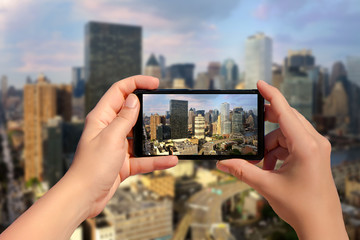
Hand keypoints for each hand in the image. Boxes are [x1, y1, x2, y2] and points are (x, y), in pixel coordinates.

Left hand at [67, 75, 177, 217]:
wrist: (84, 197)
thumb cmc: (91, 167)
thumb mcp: (111, 138)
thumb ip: (124, 118)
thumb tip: (133, 99)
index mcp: (102, 118)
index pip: (119, 91)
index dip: (137, 82)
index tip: (155, 83)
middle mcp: (109, 129)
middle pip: (131, 112)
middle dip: (148, 108)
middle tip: (164, 106)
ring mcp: (117, 146)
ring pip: (139, 136)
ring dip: (154, 136)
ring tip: (170, 134)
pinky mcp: (123, 162)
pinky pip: (143, 157)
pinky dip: (156, 159)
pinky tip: (170, 160)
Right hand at [217, 80, 346, 238]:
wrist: (321, 225)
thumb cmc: (301, 206)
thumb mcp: (267, 185)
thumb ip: (242, 170)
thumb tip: (221, 163)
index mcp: (306, 145)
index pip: (285, 110)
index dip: (270, 94)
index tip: (259, 83)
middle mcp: (314, 142)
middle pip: (286, 119)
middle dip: (266, 123)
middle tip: (249, 123)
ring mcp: (316, 148)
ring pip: (286, 133)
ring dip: (270, 145)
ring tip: (261, 164)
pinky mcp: (314, 155)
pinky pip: (291, 143)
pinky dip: (277, 151)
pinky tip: (270, 167)